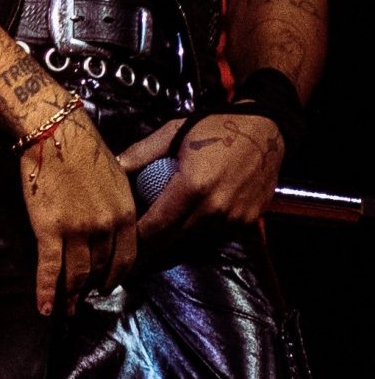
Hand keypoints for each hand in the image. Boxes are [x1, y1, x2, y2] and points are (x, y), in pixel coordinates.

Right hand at [17, 105, 136, 314]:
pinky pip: (49, 268)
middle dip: (91, 288)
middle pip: (100, 269)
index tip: (107, 285)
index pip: (127, 258)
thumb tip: (116, 221)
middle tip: (83, 302)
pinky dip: (47, 292)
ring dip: (70, 296)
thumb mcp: (117, 176)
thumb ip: (119, 203)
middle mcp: (107, 227)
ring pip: (76, 274)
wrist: (54, 133)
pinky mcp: (49, 229)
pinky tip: (45, 308)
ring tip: (66, 310)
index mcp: (127, 214)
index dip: (116, 276)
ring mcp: (78, 230)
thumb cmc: (84, 148)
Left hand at [120, 112, 284, 248]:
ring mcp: (235, 218)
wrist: (264, 130)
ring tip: (153, 242)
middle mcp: (215, 208)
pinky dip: (199, 234)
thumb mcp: (173, 132)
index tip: (122, 240)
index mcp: (193, 186)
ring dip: (174, 242)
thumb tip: (114, 168)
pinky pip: (217, 235)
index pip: (158, 224)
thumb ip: (141, 153)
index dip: (138, 237)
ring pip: (195, 240)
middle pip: (174, 238)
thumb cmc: (213, 128)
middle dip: (151, 246)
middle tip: (132, 250)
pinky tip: (184, 229)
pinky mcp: (249, 221)